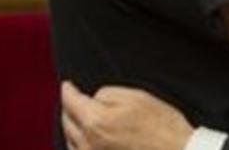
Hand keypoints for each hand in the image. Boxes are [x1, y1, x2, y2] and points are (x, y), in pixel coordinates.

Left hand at [61, 82, 193, 149]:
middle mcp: (88, 143)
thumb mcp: (136, 96)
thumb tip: (93, 99)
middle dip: (69, 107)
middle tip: (74, 99)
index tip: (68, 85)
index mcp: (95, 121)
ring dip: (73, 126)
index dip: (68, 90)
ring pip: (70, 139)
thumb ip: (107, 93)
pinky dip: (79, 143)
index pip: (70, 101)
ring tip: (80, 117)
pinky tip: (88, 138)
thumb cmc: (161, 126)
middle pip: (67, 121)